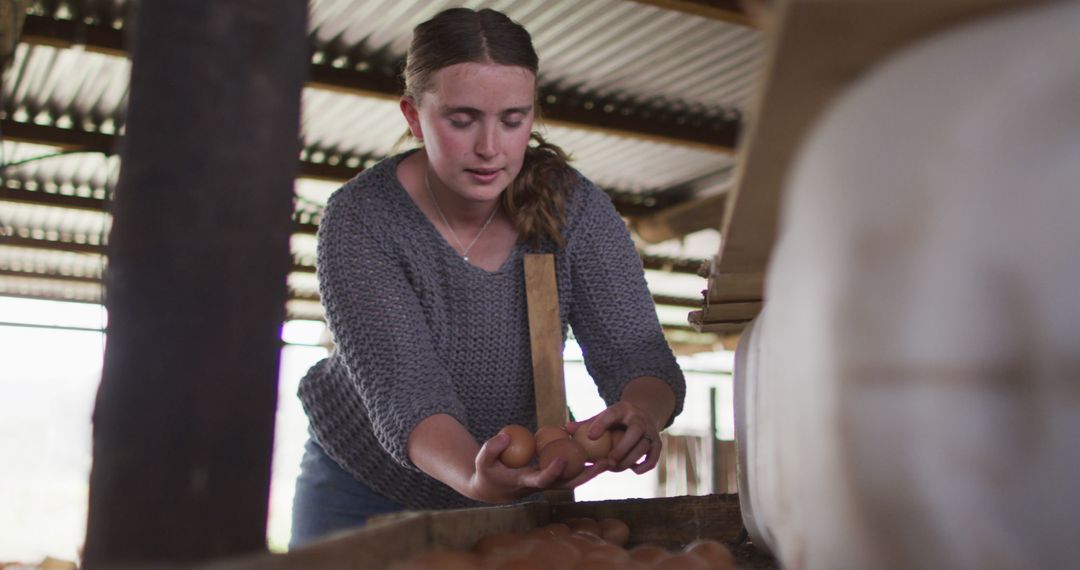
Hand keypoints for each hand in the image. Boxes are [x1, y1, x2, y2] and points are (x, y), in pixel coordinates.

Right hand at [465, 432, 608, 501]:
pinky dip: (582, 465)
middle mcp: (540, 485)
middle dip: (587, 475)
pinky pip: (569, 471)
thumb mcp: (483, 460)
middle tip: (605, 463)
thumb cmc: (486, 471)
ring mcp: (546, 482)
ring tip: (610, 460)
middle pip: (568, 484)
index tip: (563, 459)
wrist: (491, 487)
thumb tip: (507, 435)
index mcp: (525, 482)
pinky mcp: (549, 476)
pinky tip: (595, 453)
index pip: (542, 480)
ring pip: (573, 480)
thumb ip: (492, 447)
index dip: (553, 471)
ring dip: (591, 472)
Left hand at [567, 401, 662, 473]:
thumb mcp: (604, 416)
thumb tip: (566, 429)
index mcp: (623, 409)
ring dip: (628, 461)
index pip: (612, 413)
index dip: (601, 424)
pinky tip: (631, 470)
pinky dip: (642, 467)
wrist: (644, 414)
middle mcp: (640, 419)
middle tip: (607, 461)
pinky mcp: (658, 445)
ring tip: (614, 468)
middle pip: (634, 434)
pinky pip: (652, 459)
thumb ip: (586, 423)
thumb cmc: (616, 419)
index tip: (589, 436)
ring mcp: (651, 432)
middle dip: (621, 449)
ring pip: (643, 448)